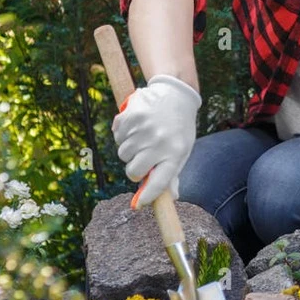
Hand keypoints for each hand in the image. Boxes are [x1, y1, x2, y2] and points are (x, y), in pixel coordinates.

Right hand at [111, 74, 201, 208]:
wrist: (175, 94)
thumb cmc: (179, 128)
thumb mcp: (182, 150)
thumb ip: (173, 174)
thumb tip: (172, 197)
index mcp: (176, 153)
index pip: (159, 182)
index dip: (147, 196)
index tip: (139, 205)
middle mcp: (160, 142)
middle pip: (133, 171)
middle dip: (136, 169)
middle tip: (145, 157)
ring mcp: (144, 129)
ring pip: (123, 154)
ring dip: (130, 150)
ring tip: (143, 137)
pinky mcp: (131, 117)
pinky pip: (117, 136)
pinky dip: (123, 134)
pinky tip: (136, 126)